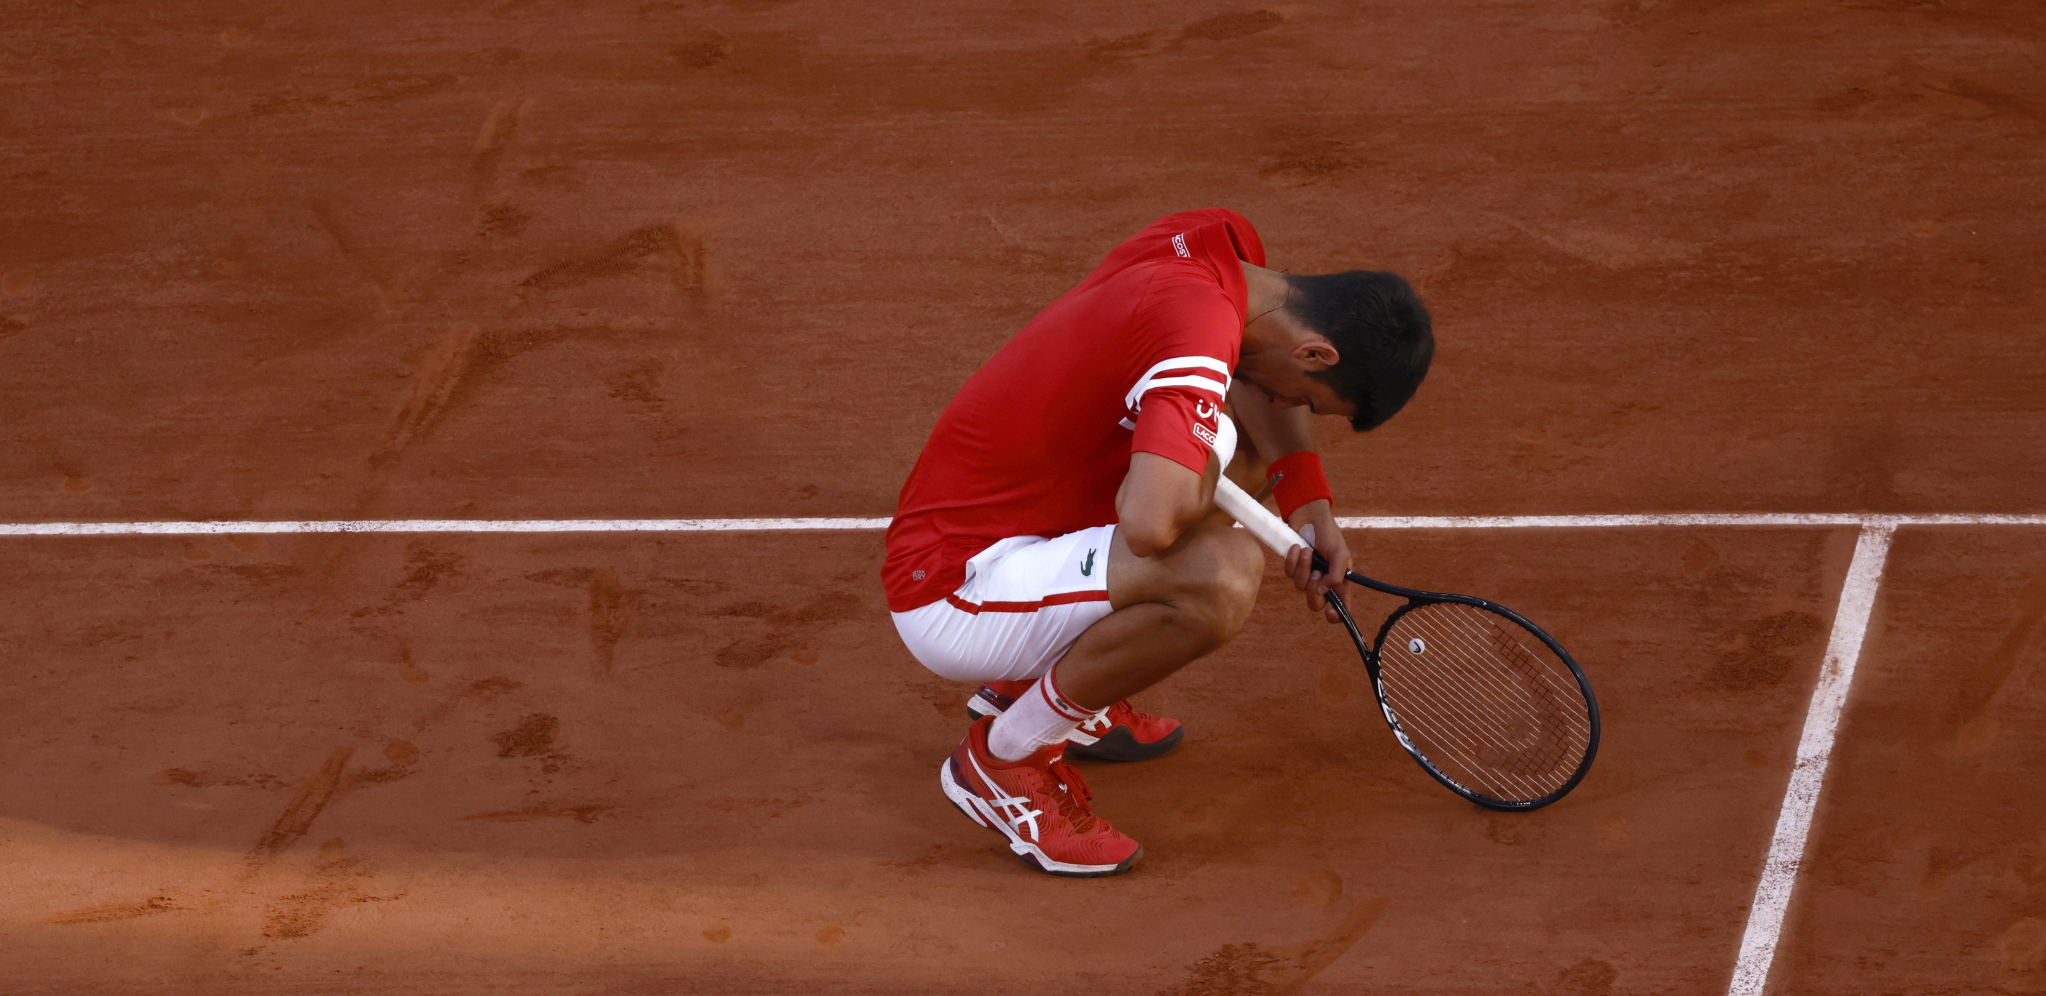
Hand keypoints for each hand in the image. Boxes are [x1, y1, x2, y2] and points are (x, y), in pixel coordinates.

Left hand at [1281, 499, 1349, 623]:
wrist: (1308, 515)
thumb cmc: (1328, 533)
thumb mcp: (1339, 552)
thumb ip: (1337, 574)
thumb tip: (1324, 591)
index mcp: (1340, 581)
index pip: (1340, 606)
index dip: (1336, 615)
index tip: (1330, 613)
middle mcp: (1324, 581)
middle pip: (1316, 603)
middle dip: (1313, 590)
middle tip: (1316, 573)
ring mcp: (1308, 575)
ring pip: (1300, 587)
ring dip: (1303, 568)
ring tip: (1307, 551)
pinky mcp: (1294, 566)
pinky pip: (1289, 574)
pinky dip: (1292, 561)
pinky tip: (1297, 548)